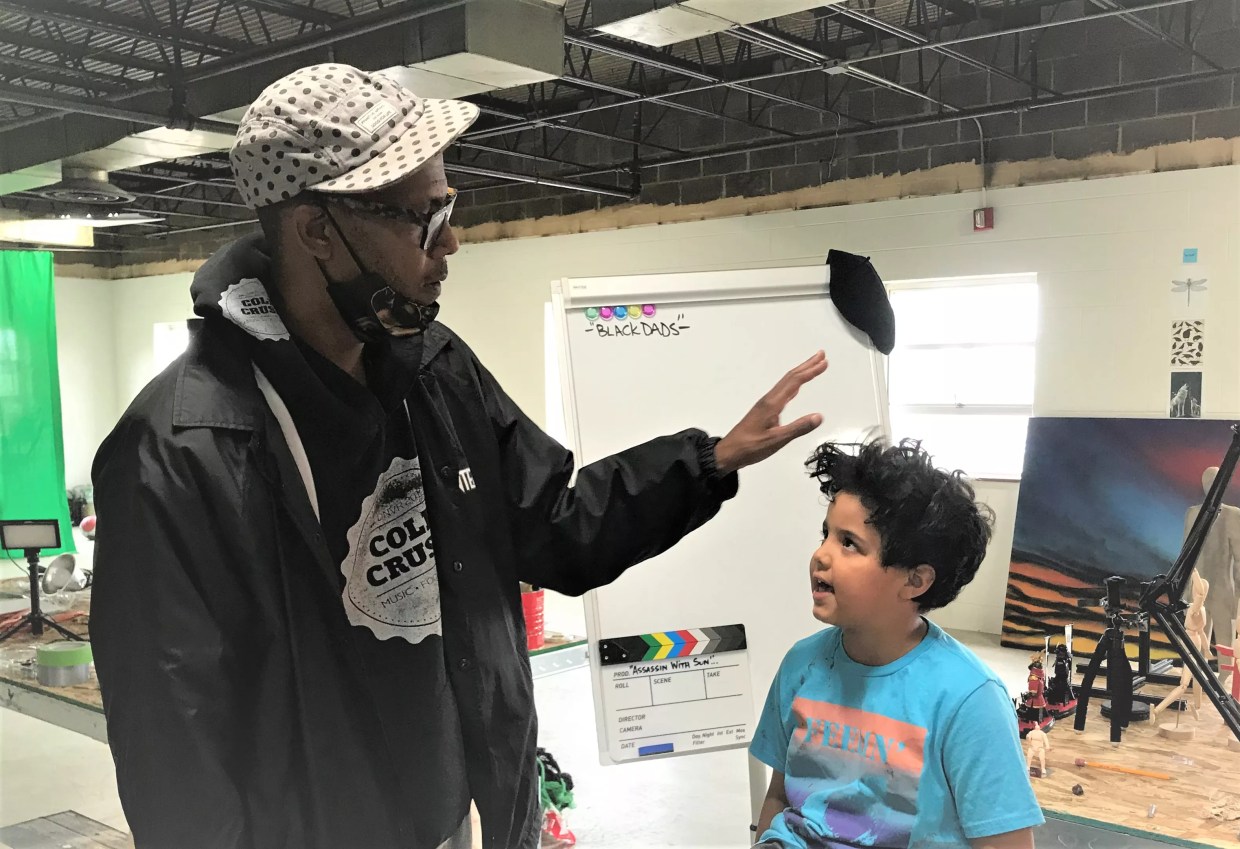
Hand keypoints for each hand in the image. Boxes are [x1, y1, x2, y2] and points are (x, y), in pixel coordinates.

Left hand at [714, 351, 827, 474]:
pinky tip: (796, 387)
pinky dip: (793, 384)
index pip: (794, 382)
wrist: (729, 452)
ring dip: (800, 373)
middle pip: (790, 378)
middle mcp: (769, 400)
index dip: (810, 372)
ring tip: (813, 366)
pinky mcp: (764, 410)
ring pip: (786, 383)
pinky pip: (782, 391)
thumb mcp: (776, 440)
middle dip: (807, 366)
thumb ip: (798, 428)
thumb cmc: (751, 446)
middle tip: (821, 355)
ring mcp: (766, 404)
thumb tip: (819, 416)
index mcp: (772, 404)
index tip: (824, 363)